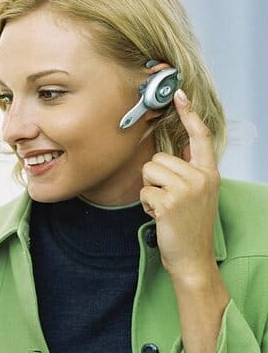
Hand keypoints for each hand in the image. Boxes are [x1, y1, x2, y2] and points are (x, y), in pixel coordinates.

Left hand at [139, 88, 219, 279]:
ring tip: (164, 207)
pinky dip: (146, 204)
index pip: (200, 136)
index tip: (178, 94)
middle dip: (155, 178)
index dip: (188, 114)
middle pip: (159, 157)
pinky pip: (144, 190)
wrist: (192, 258)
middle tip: (168, 200)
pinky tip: (160, 216)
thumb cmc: (189, 226)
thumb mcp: (198, 194)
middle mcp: (201, 177)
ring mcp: (187, 189)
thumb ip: (190, 170)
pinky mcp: (170, 201)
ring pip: (148, 171)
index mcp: (209, 173)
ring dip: (149, 190)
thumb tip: (181, 148)